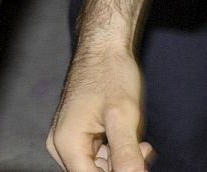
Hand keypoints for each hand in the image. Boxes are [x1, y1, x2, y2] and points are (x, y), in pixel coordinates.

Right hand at [48, 40, 152, 171]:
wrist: (105, 46)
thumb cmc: (112, 73)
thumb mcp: (124, 117)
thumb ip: (126, 155)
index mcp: (67, 144)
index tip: (137, 166)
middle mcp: (61, 145)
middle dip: (121, 167)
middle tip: (145, 150)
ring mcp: (68, 139)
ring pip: (98, 165)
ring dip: (121, 159)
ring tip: (141, 142)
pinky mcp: (78, 133)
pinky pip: (97, 153)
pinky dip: (116, 149)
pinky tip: (130, 136)